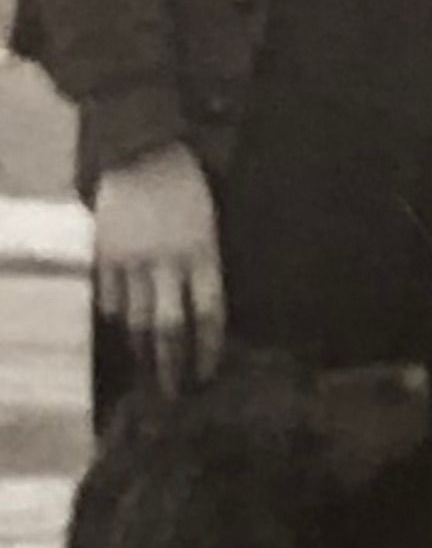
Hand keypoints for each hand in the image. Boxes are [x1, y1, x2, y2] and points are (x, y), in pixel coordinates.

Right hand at [93, 142, 224, 396]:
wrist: (142, 153)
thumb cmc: (188, 191)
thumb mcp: (211, 228)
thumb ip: (207, 268)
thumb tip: (205, 315)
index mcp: (204, 254)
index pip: (210, 314)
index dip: (209, 349)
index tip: (207, 374)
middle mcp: (168, 262)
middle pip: (171, 327)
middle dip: (172, 366)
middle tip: (173, 394)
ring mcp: (132, 260)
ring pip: (136, 320)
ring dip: (142, 351)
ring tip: (148, 371)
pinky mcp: (104, 256)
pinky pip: (109, 299)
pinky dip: (116, 320)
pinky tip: (122, 334)